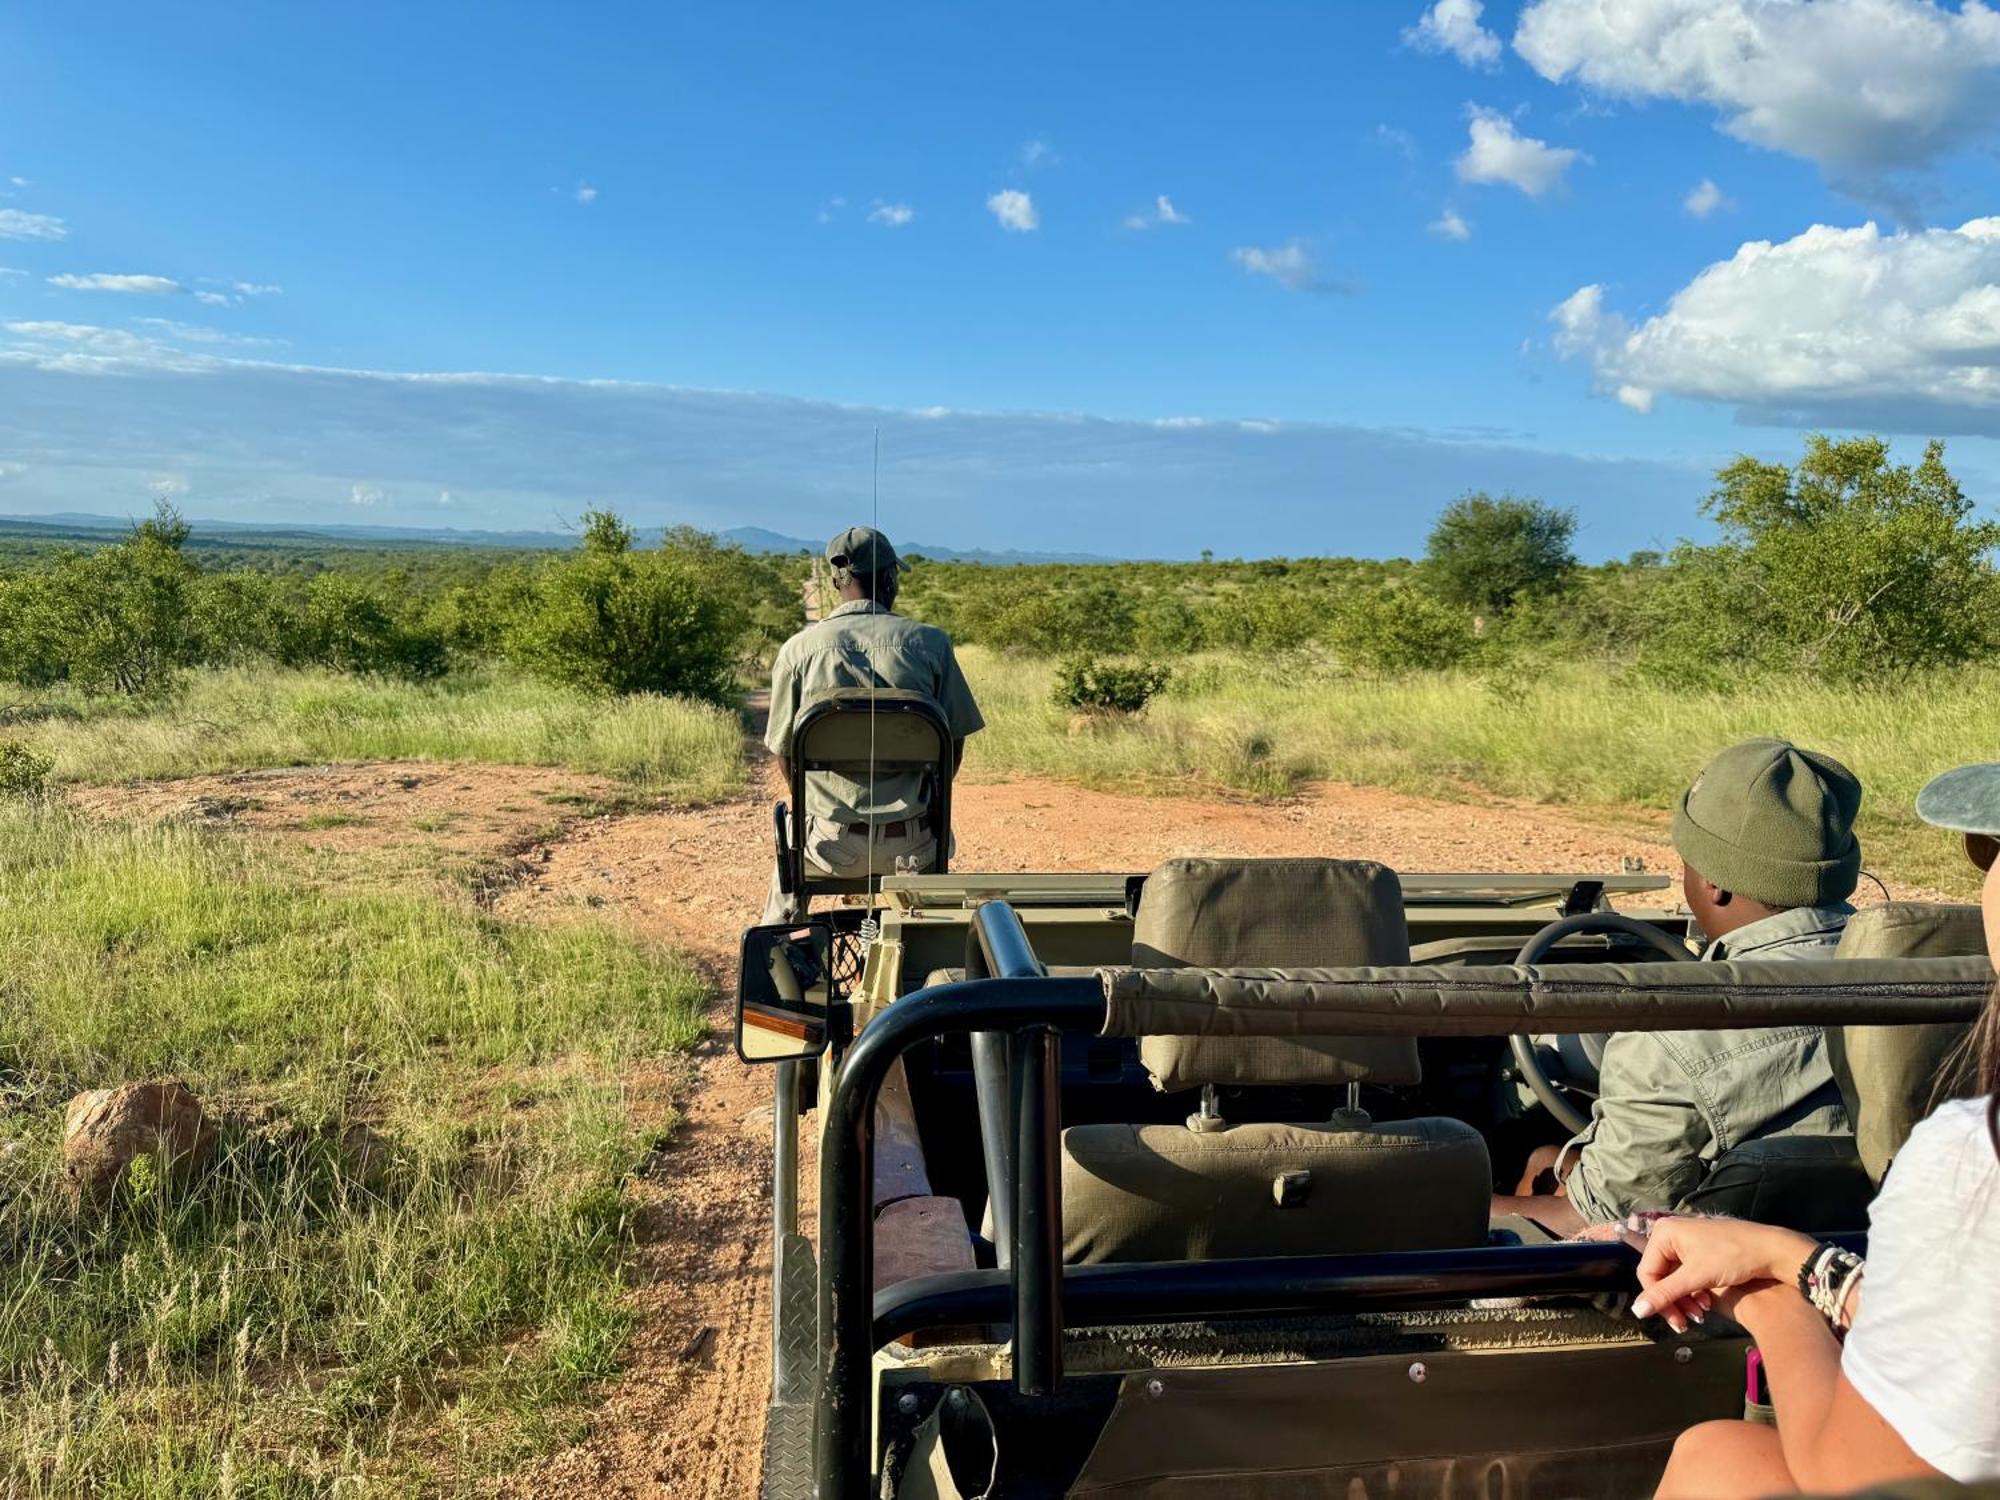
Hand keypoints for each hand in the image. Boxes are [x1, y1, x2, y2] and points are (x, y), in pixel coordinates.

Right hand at [1629, 1215, 1815, 1332]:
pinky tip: (1707, 1303)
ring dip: (1685, 1300)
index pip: (1647, 1272)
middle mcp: (1671, 1235)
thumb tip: (1636, 1311)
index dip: (1657, 1299)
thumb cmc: (1732, 1257)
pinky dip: (1694, 1292)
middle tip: (1686, 1323)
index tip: (1675, 1321)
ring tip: (1701, 1314)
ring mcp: (1686, 1243)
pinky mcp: (1700, 1252)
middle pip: (1660, 1276)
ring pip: (1674, 1279)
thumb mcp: (1696, 1277)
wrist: (1772, 1250)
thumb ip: (1665, 1294)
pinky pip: (1687, 1275)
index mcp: (1664, 1233)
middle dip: (1674, 1301)